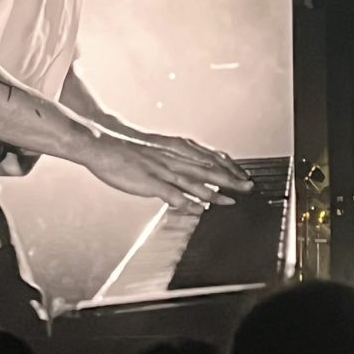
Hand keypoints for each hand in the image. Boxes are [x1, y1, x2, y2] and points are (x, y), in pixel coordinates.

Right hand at [85, 130, 252, 206]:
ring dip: (215, 192)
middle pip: (208, 169)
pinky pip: (174, 194)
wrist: (105, 144)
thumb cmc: (130, 148)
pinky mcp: (150, 181)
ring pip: (195, 182)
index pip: (210, 157)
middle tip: (248, 188)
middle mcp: (174, 157)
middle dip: (230, 179)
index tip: (243, 175)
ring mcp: (163, 169)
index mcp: (177, 147)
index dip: (229, 167)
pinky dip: (188, 202)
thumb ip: (176, 157)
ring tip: (231, 201)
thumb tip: (191, 168)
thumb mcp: (159, 148)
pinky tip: (200, 209)